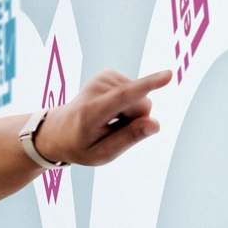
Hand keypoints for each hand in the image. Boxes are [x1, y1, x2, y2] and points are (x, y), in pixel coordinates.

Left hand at [33, 69, 171, 165]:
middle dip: (138, 120)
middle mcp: (96, 90)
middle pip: (142, 104)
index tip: (168, 75)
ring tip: (108, 120)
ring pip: (141, 97)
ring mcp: (101, 78)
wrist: (59, 130)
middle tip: (112, 129)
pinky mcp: (108, 74)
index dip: (147, 86)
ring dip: (131, 112)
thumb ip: (129, 139)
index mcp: (92, 112)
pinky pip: (136, 91)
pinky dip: (128, 103)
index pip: (123, 96)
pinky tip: (110, 109)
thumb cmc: (81, 145)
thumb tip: (155, 124)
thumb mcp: (103, 153)